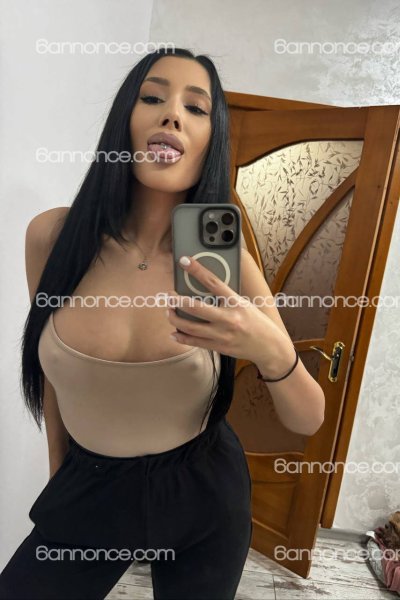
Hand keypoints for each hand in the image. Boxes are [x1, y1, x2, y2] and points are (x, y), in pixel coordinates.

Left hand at [165, 255, 284, 362]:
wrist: (270, 347)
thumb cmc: (257, 322)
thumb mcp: (245, 304)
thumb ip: (227, 297)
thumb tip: (205, 286)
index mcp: (237, 303)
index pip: (213, 282)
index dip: (197, 270)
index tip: (184, 261)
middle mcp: (229, 318)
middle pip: (196, 307)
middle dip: (177, 300)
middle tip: (168, 295)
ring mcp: (223, 334)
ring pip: (191, 326)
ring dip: (175, 318)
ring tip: (168, 312)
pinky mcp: (219, 347)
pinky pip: (195, 342)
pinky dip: (182, 337)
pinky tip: (174, 333)